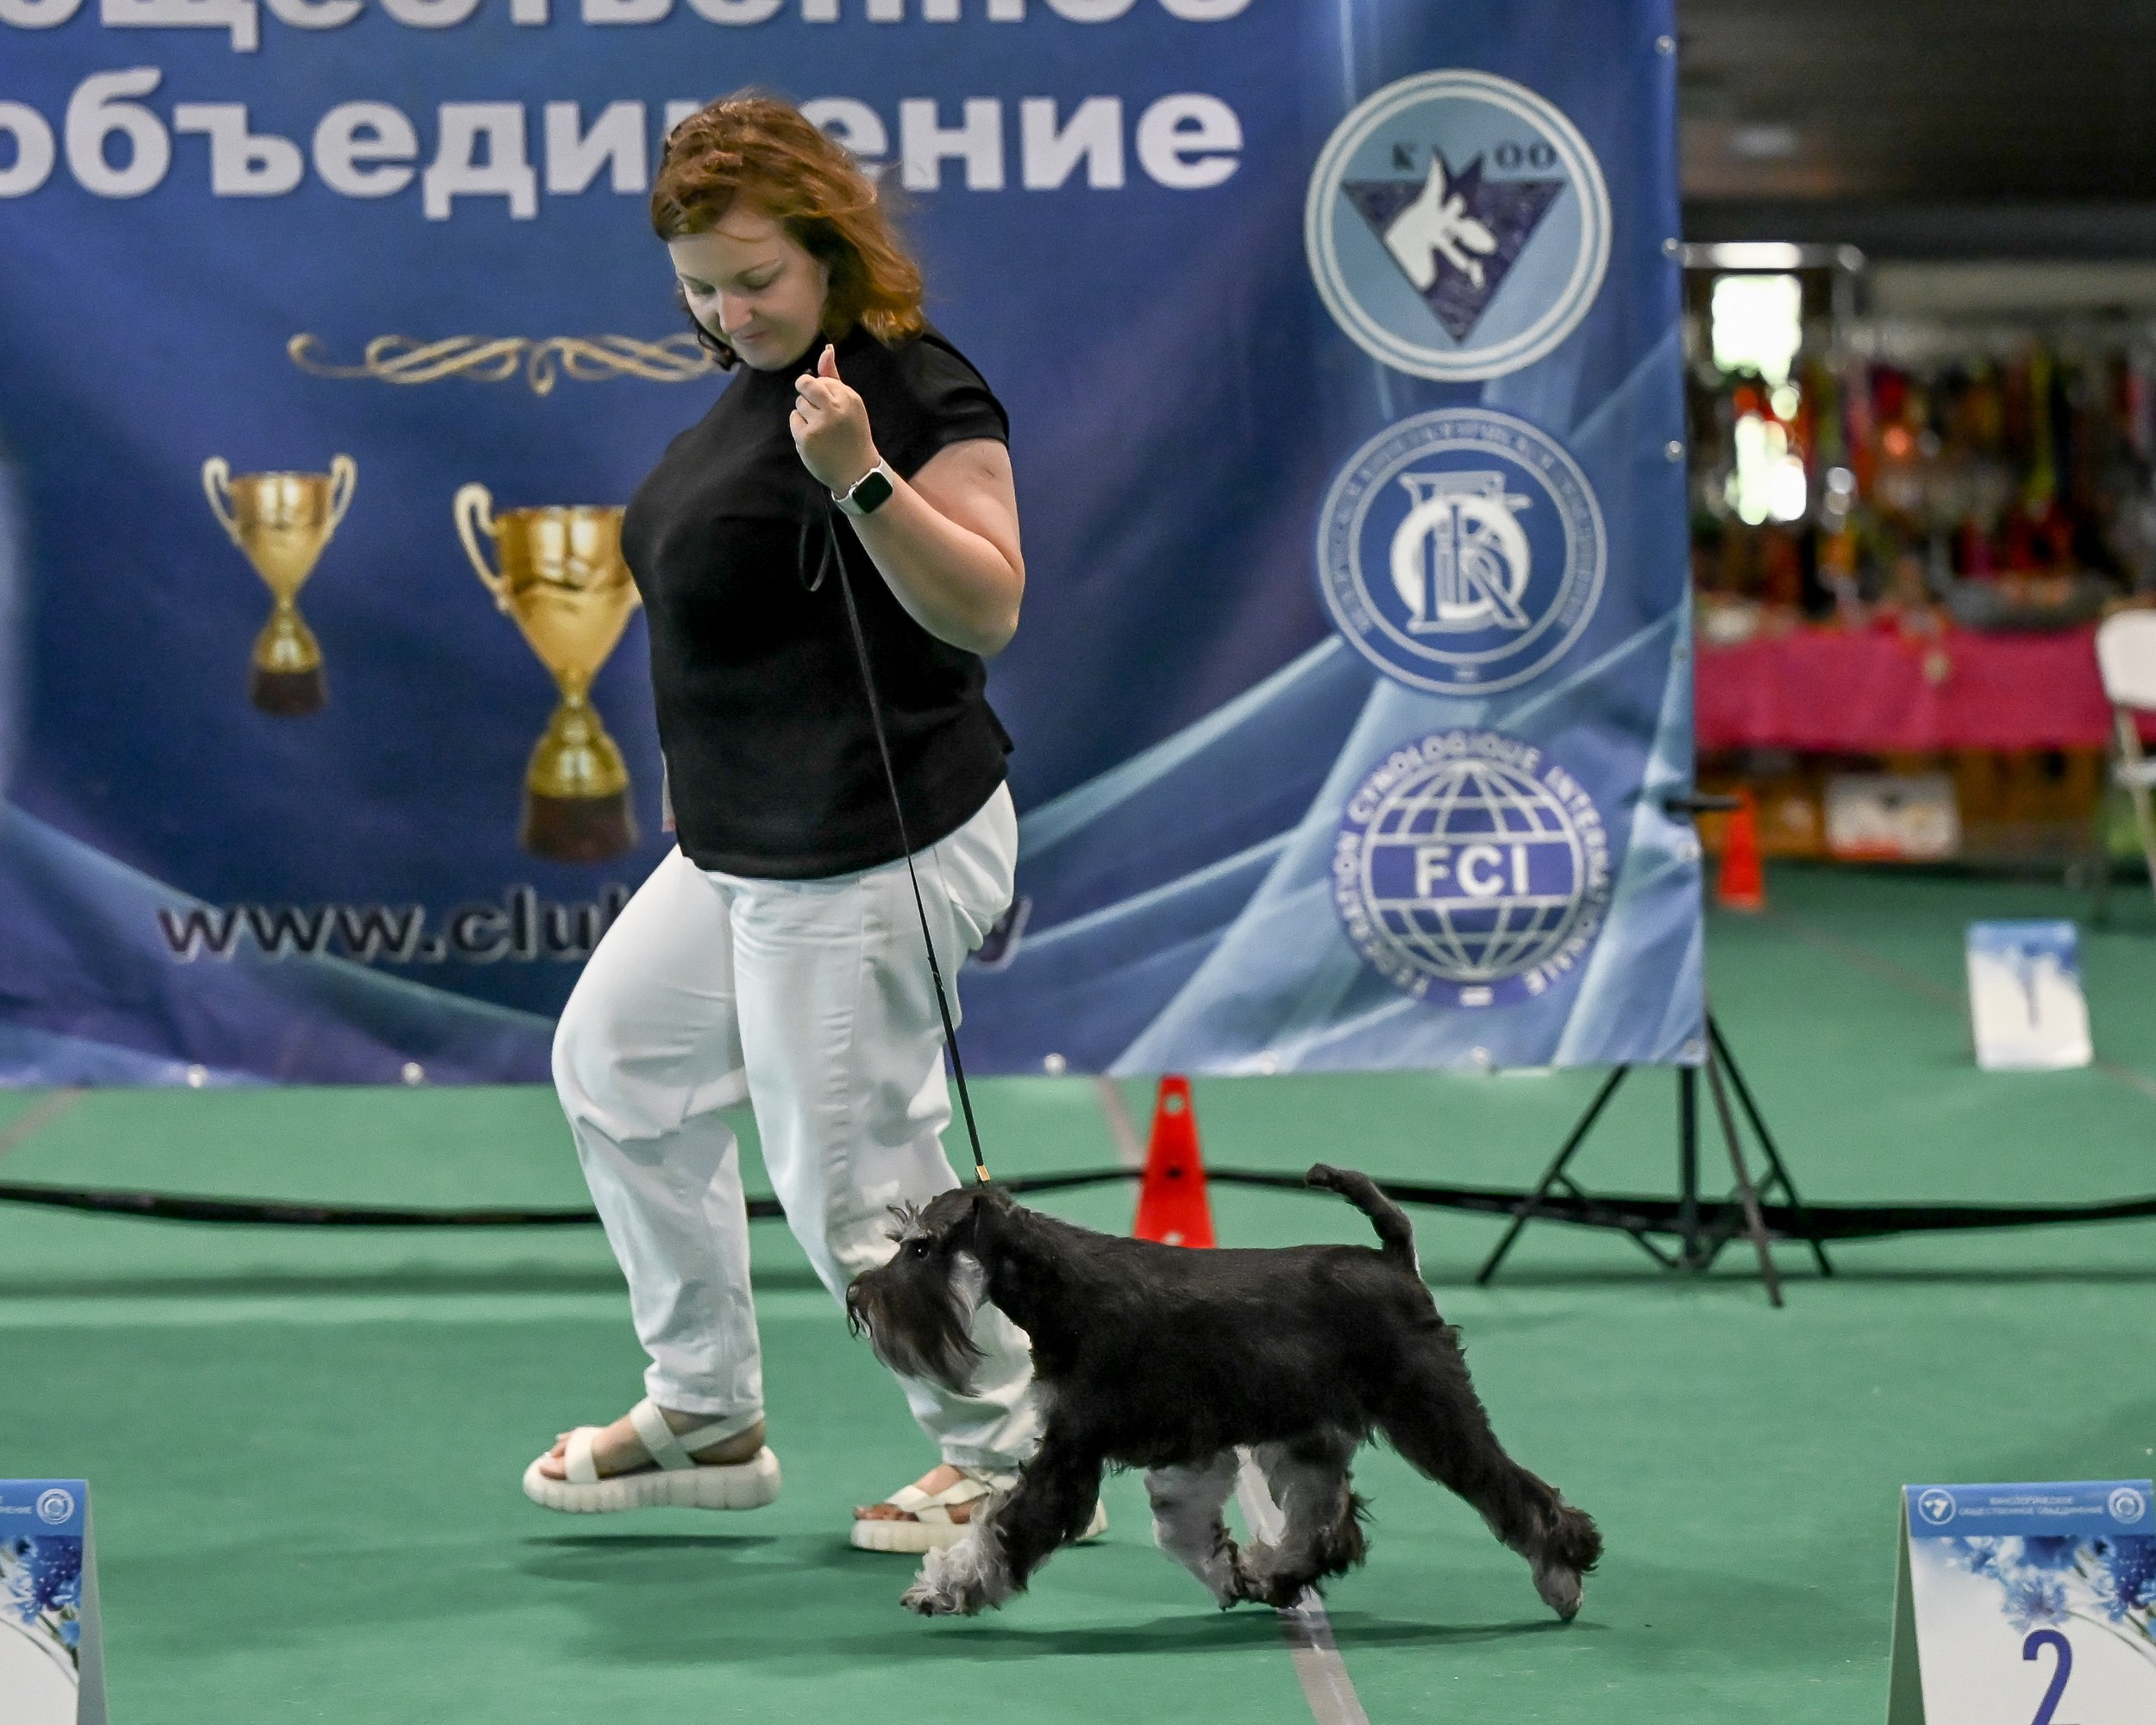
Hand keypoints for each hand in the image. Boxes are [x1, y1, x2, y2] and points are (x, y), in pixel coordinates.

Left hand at [790, 344, 879, 495]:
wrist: (857, 473)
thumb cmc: (852, 435)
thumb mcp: (849, 405)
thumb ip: (834, 377)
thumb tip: (826, 349)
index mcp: (850, 397)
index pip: (823, 380)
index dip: (823, 393)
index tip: (833, 410)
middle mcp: (836, 408)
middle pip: (806, 384)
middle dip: (805, 392)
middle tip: (814, 409)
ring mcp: (821, 423)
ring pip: (799, 403)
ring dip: (805, 414)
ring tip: (820, 429)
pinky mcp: (807, 437)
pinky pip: (794, 420)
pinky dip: (800, 429)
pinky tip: (814, 440)